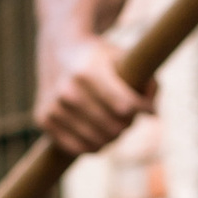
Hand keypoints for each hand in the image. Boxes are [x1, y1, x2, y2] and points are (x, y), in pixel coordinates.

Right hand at [36, 33, 154, 155]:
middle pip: (115, 127)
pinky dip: (94, 145)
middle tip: (129, 115)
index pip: (126, 106)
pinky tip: (99, 132)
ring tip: (115, 122)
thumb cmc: (99, 57)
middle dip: (128, 123)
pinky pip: (79, 148)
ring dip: (113, 136)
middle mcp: (68, 90)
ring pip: (99, 142)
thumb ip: (147, 79)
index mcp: (88, 71)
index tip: (150, 108)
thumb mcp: (124, 57)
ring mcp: (53, 107)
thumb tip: (153, 113)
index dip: (144, 109)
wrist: (59, 49)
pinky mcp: (43, 119)